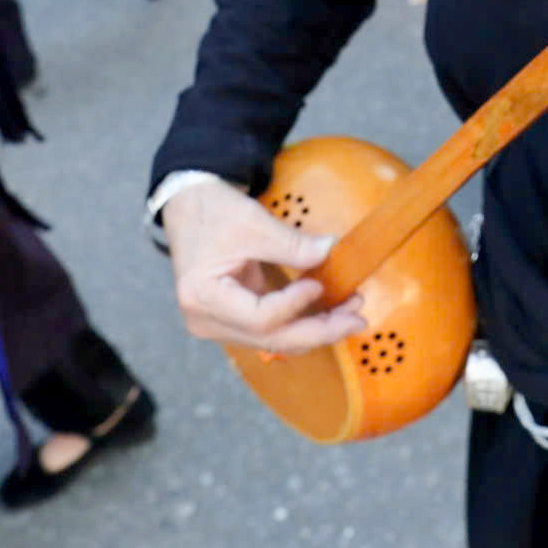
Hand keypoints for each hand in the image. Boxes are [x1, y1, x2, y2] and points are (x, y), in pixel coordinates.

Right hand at [162, 178, 367, 352]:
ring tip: (351, 314)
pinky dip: (300, 323)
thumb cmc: (212, 211)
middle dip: (318, 331)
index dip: (295, 306)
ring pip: (273, 341)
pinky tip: (329, 314)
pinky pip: (270, 331)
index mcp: (203, 297)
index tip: (319, 284)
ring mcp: (217, 324)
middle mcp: (206, 320)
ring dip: (314, 330)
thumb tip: (331, 250)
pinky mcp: (230, 320)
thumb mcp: (253, 223)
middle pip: (270, 339)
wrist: (189, 206)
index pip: (259, 318)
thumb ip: (292, 244)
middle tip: (357, 319)